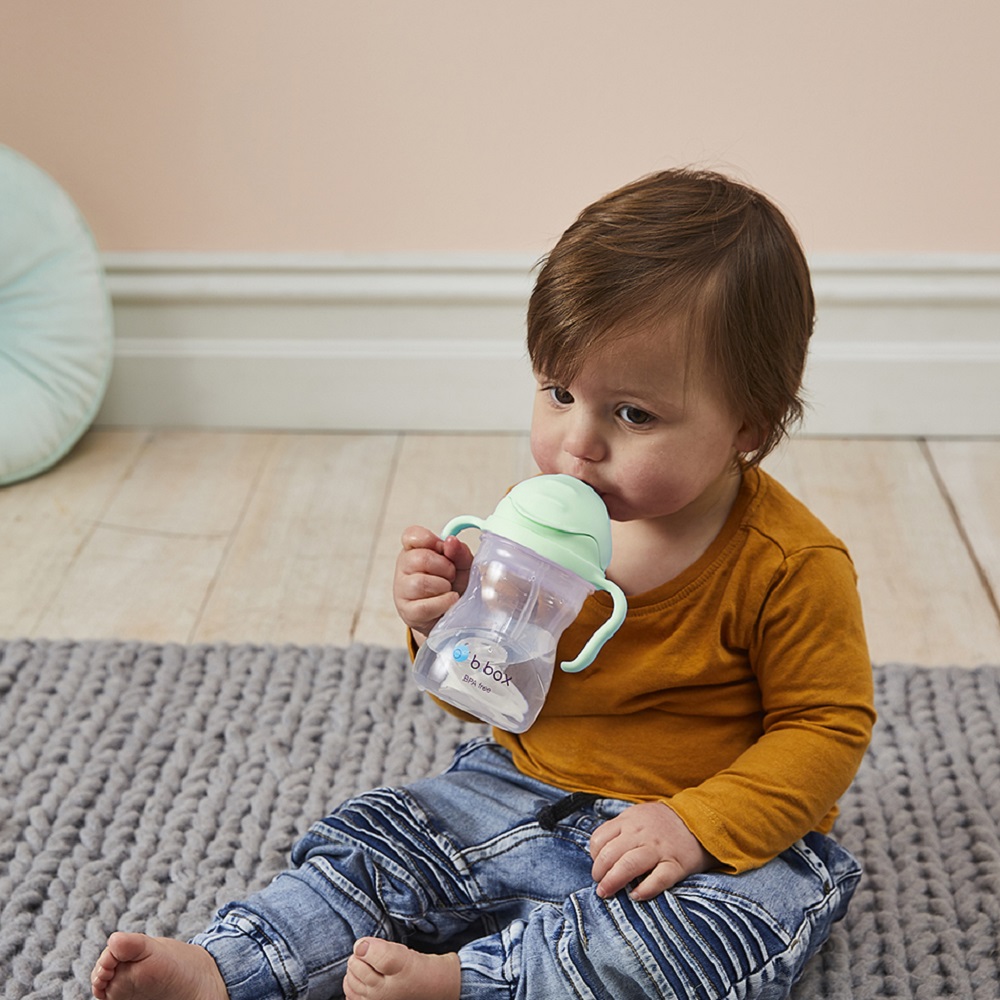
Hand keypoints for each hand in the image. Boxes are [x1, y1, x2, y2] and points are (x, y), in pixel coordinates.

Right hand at [393, 526, 473, 641]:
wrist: (453, 615)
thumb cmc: (455, 585)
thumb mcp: (462, 565)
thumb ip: (459, 551)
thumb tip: (451, 541)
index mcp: (414, 550)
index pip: (411, 535)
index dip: (428, 539)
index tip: (443, 548)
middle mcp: (403, 567)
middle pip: (420, 558)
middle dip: (445, 567)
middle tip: (451, 575)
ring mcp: (402, 590)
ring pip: (421, 583)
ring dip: (443, 586)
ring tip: (449, 589)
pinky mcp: (407, 611)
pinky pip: (425, 606)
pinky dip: (443, 603)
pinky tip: (450, 601)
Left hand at [589, 801, 716, 900]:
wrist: (700, 820)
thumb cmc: (663, 823)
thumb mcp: (638, 816)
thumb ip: (620, 830)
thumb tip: (600, 854)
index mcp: (629, 820)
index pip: (600, 838)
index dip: (594, 856)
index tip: (598, 866)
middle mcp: (641, 834)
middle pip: (611, 854)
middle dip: (599, 873)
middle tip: (600, 886)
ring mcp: (659, 849)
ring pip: (629, 865)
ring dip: (613, 881)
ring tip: (607, 893)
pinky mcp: (676, 864)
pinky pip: (658, 879)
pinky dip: (645, 889)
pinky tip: (636, 896)